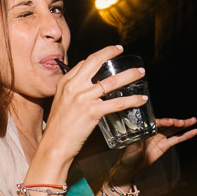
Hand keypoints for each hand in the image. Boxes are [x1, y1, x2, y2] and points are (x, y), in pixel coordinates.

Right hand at [42, 45, 149, 160]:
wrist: (55, 145)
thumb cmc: (58, 128)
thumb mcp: (60, 103)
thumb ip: (72, 93)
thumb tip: (88, 89)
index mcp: (65, 83)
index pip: (83, 63)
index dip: (98, 56)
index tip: (108, 54)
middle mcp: (74, 87)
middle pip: (95, 61)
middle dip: (111, 52)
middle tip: (122, 50)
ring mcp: (83, 98)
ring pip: (112, 81)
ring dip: (130, 74)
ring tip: (141, 72)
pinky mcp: (93, 111)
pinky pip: (118, 102)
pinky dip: (133, 100)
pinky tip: (141, 99)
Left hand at [111, 117, 196, 184]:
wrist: (131, 168)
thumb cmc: (128, 157)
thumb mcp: (131, 147)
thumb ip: (136, 139)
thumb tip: (137, 131)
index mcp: (144, 129)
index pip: (156, 123)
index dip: (164, 122)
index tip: (170, 122)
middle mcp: (153, 131)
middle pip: (167, 124)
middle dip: (176, 122)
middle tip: (184, 122)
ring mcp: (159, 137)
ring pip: (173, 129)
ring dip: (183, 125)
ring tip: (193, 120)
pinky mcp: (164, 145)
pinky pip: (176, 139)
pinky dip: (185, 135)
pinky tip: (194, 131)